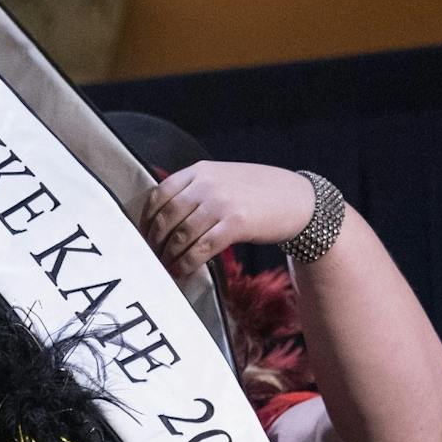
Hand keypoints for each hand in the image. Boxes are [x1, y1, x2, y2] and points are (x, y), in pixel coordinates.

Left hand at [139, 162, 316, 278]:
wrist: (298, 200)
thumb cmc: (258, 192)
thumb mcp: (223, 178)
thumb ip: (195, 189)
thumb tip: (163, 215)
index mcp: (200, 171)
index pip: (159, 194)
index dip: (146, 218)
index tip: (143, 235)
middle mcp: (207, 184)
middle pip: (166, 217)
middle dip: (155, 241)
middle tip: (152, 257)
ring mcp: (221, 203)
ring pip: (181, 235)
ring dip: (169, 256)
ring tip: (166, 267)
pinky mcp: (236, 223)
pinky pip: (201, 248)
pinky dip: (187, 263)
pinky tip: (182, 271)